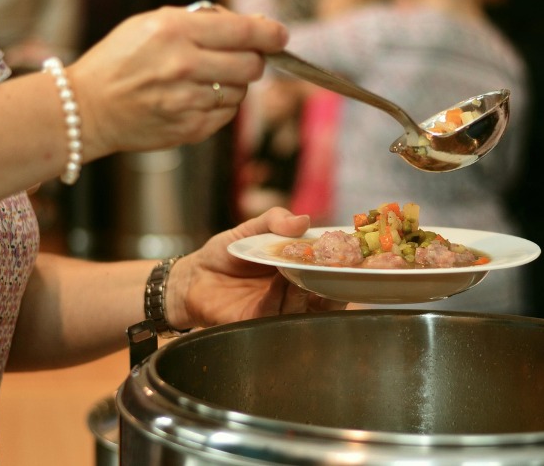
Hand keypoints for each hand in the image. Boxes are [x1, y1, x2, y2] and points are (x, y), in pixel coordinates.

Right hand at [67, 5, 288, 157]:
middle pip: (252, 65)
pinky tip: (194, 99)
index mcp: (175, 31)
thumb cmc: (120, 61)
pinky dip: (219, 105)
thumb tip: (253, 26)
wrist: (88, 108)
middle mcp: (184, 66)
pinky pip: (227, 115)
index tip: (279, 35)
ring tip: (202, 80)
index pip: (244, 31)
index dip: (270, 33)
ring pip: (241, 92)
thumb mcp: (151, 24)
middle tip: (239, 57)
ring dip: (232, 84)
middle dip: (252, 59)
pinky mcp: (190, 129)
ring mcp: (188, 101)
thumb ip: (201, 21)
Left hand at [166, 207, 346, 329]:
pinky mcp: (256, 323)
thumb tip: (303, 219)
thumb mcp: (250, 229)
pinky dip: (280, 299)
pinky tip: (281, 282)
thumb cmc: (225, 254)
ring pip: (303, 308)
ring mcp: (276, 310)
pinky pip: (275, 314)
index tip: (351, 255)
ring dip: (306, 290)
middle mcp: (293, 294)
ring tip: (301, 272)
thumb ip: (275, 221)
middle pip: (324, 296)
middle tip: (332, 268)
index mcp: (297, 270)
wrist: (192, 276)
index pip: (328, 272)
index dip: (342, 266)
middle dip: (332, 285)